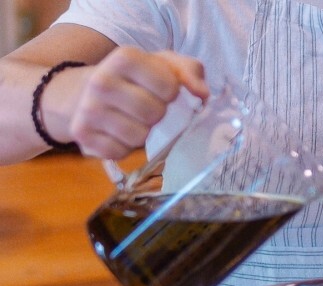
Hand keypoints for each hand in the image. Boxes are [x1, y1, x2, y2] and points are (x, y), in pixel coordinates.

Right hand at [45, 47, 209, 159]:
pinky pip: (120, 152)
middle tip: (151, 110)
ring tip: (135, 121)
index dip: (173, 94)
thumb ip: (189, 72)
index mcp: (125, 57)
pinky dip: (125, 148)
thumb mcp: (165, 66)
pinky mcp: (82, 134)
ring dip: (145, 135)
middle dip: (160, 116)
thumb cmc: (137, 80)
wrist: (86, 94)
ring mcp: (88, 108)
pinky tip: (119, 133)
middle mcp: (101, 81)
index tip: (164, 92)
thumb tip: (201, 94)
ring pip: (139, 137)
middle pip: (154, 113)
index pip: (169, 87)